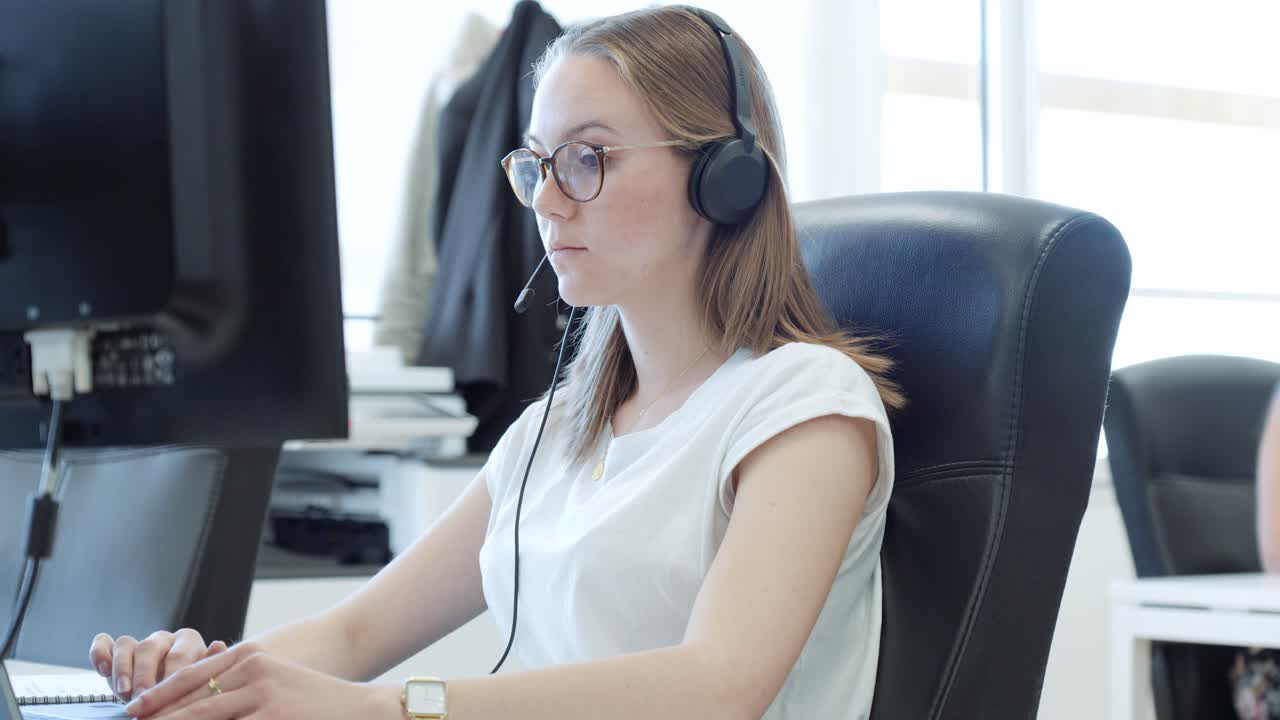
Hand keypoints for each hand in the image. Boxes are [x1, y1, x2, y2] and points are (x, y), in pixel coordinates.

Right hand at [89, 629, 227, 701]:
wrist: (166, 695)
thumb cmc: (188, 687)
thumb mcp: (201, 678)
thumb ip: (207, 664)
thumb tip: (218, 644)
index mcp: (188, 641)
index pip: (179, 654)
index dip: (171, 677)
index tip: (166, 696)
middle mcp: (163, 638)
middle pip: (150, 647)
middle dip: (145, 674)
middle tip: (142, 697)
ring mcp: (138, 643)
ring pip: (126, 644)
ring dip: (123, 669)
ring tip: (124, 691)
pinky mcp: (114, 650)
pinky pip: (103, 643)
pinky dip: (99, 653)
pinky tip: (102, 670)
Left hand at [124, 641, 383, 719]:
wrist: (362, 709)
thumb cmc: (317, 701)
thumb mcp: (276, 680)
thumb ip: (240, 686)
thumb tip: (197, 704)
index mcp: (252, 656)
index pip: (192, 675)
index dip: (159, 696)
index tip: (134, 711)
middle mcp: (254, 671)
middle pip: (191, 702)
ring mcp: (263, 697)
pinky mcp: (272, 719)